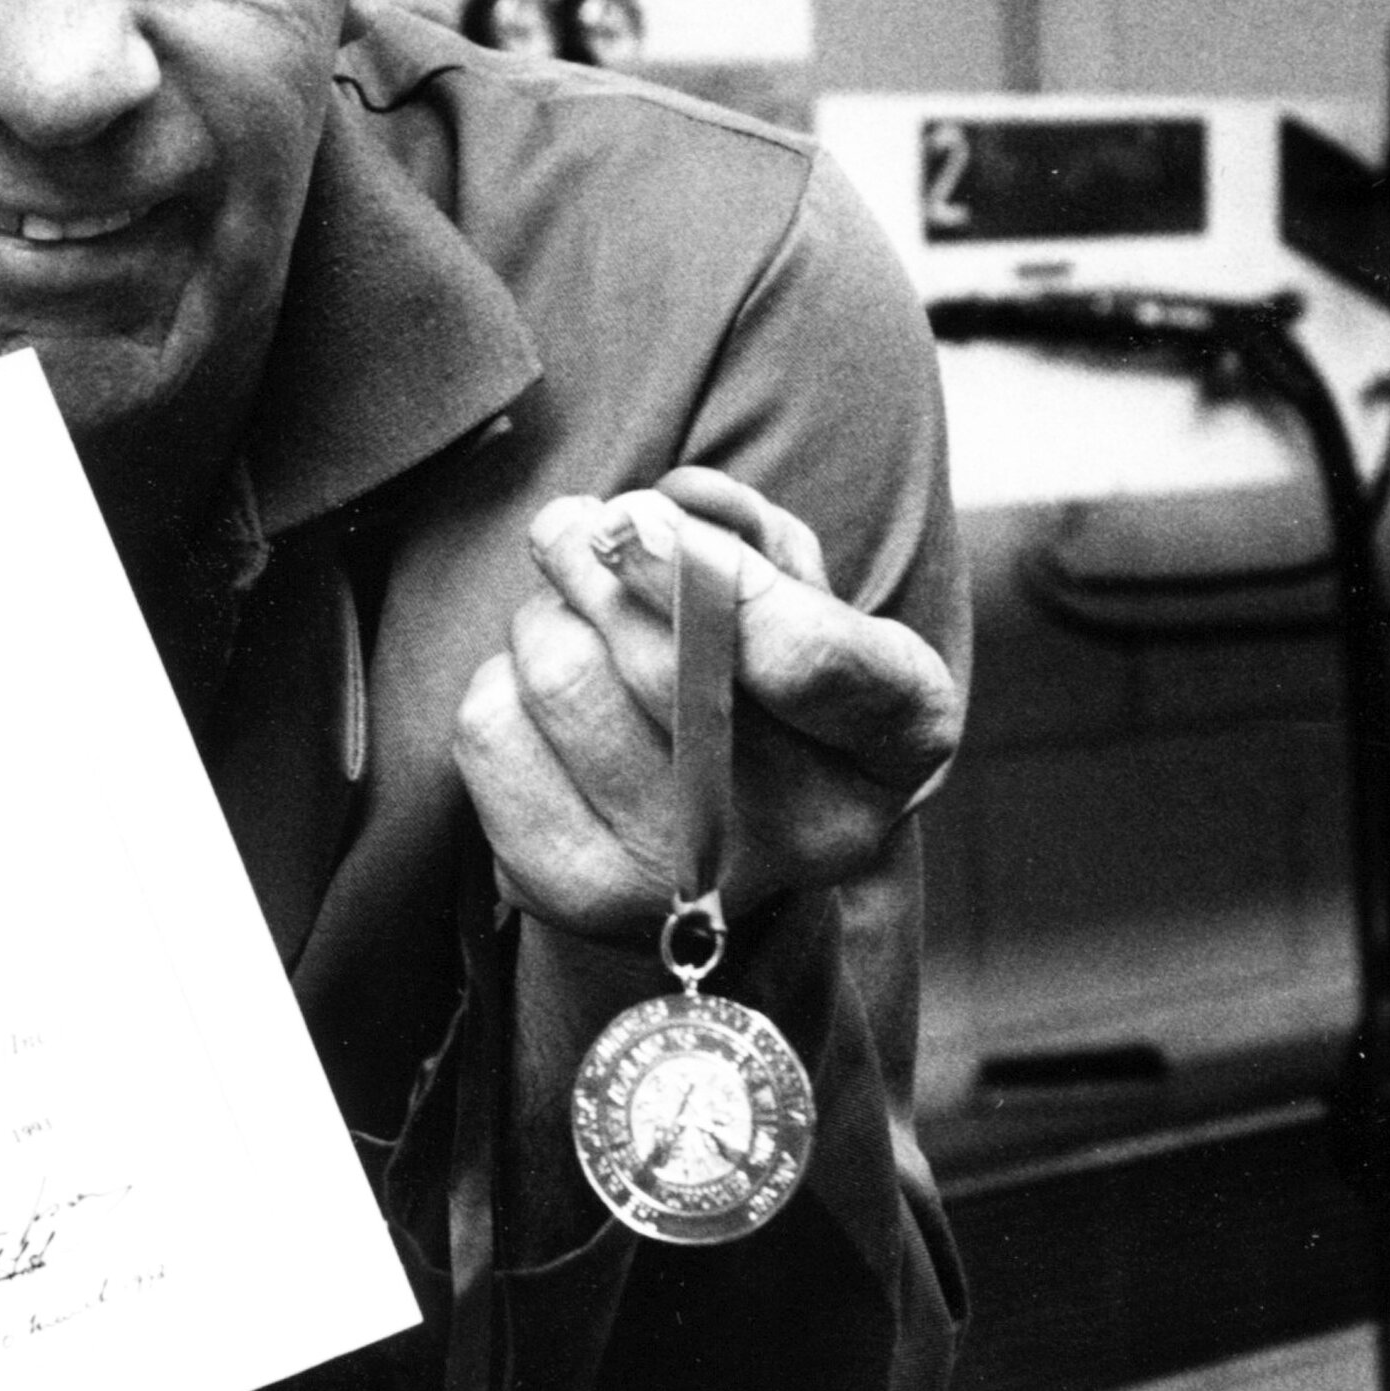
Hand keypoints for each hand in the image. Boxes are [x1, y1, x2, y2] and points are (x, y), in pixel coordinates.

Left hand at [453, 465, 962, 940]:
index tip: (635, 515)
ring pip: (561, 677)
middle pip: (660, 659)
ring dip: (549, 619)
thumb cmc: (768, 691)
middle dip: (595, 560)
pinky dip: (505, 684)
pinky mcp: (573, 892)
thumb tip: (680, 498)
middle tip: (575, 526)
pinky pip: (490, 729)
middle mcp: (812, 829)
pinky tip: (551, 702)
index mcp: (899, 736)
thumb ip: (757, 536)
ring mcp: (688, 878)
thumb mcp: (802, 600)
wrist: (718, 847)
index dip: (705, 573)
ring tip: (579, 626)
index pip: (805, 654)